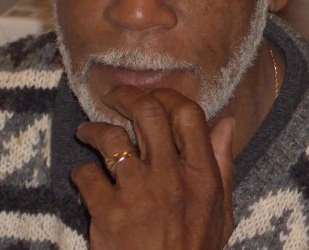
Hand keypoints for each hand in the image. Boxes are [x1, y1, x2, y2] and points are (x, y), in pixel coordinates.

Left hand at [71, 86, 234, 249]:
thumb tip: (228, 122)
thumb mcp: (221, 212)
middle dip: (127, 96)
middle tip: (113, 97)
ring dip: (94, 129)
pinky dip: (80, 172)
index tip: (153, 96)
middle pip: (148, 112)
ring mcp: (138, 194)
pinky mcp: (107, 214)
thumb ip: (223, 164)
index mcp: (202, 176)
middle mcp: (171, 178)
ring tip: (87, 132)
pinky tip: (83, 176)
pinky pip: (86, 175)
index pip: (188, 114)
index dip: (168, 95)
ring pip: (110, 138)